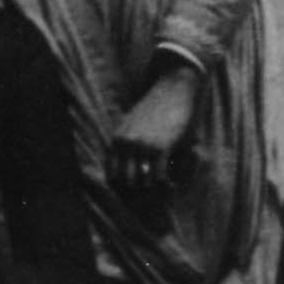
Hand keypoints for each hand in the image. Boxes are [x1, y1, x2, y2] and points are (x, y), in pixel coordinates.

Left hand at [109, 69, 201, 200]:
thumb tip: (130, 168)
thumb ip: (126, 146)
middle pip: (125, 184)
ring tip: (163, 190)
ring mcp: (142, 147)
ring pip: (142, 183)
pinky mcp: (161, 148)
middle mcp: (125, 146)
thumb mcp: (131, 125)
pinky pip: (158, 178)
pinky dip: (165, 186)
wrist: (173, 87)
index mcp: (116, 141)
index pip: (111, 176)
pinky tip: (171, 184)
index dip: (123, 189)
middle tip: (152, 195)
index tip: (137, 192)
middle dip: (138, 193)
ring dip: (153, 191)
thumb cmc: (156, 107)